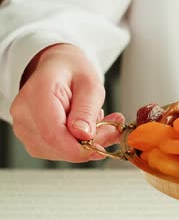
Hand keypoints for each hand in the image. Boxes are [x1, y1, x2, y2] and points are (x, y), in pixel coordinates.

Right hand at [10, 43, 123, 161]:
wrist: (59, 67)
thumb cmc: (74, 72)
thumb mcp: (90, 84)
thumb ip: (87, 109)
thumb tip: (83, 136)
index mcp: (37, 94)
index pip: (53, 134)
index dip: (79, 149)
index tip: (103, 148)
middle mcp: (23, 114)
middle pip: (57, 146)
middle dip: (90, 144)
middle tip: (113, 126)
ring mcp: (24, 128)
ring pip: (59, 152)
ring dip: (85, 143)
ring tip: (98, 121)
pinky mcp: (31, 138)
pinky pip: (57, 151)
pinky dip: (77, 144)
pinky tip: (86, 127)